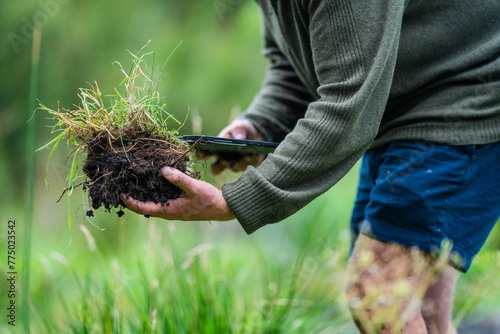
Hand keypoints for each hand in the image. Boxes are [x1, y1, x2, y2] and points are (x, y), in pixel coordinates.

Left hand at [120, 167, 234, 220]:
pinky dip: (153, 191)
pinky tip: (152, 181)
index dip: (128, 200)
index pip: (141, 208)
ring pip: (151, 203)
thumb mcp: (194, 188)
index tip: (118, 191)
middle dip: (132, 197)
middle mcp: (167, 211)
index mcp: (168, 210)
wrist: (222, 208)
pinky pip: (160, 199)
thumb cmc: (208, 200)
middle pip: (143, 206)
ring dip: (142, 194)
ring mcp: (172, 209)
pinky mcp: (177, 205)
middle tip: (122, 183)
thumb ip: (178, 179)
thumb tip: (162, 169)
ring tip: (133, 181)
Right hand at [199, 118, 264, 173]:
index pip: (203, 154)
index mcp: (215, 149)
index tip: (200, 152)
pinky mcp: (248, 166)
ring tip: (247, 154)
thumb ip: (237, 129)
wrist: (256, 134)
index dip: (199, 154)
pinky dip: (254, 160)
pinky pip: (250, 166)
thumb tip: (239, 138)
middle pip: (215, 169)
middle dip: (220, 166)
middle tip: (225, 161)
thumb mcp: (239, 126)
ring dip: (241, 162)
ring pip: (234, 168)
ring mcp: (235, 164)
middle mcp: (223, 159)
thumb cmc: (241, 130)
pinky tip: (257, 154)